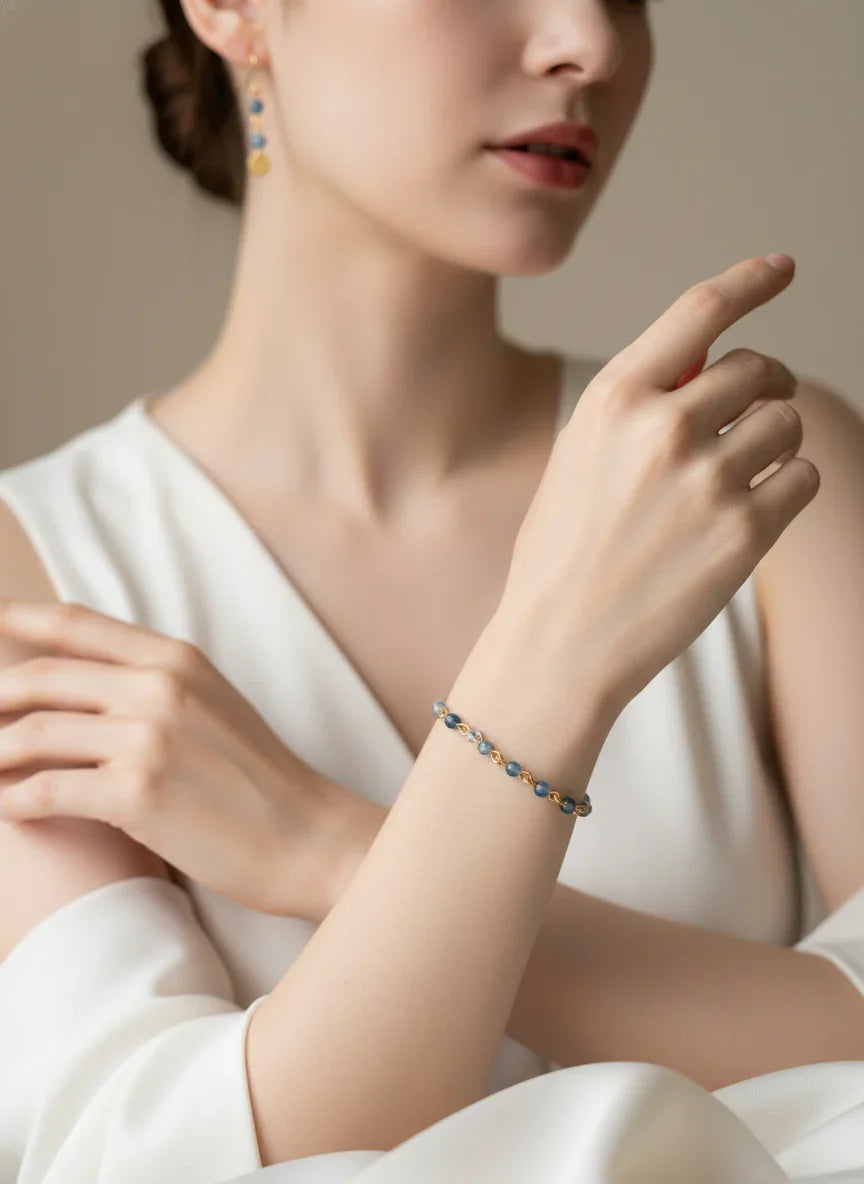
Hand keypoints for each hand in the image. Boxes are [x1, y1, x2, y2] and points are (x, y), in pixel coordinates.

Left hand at [0, 599, 373, 921]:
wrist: (305, 836)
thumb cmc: (258, 779)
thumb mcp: (212, 705)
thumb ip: (154, 683)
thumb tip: (86, 683)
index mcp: (175, 659)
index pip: (76, 625)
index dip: (19, 620)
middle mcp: (158, 686)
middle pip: (40, 678)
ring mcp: (147, 737)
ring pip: (33, 733)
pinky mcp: (136, 793)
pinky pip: (45, 789)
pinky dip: (12, 800)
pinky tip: (7, 809)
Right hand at [495, 254, 817, 722]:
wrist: (559, 644)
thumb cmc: (562, 553)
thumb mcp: (577, 458)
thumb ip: (637, 408)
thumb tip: (710, 370)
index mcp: (613, 399)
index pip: (698, 312)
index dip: (749, 280)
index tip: (782, 267)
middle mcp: (663, 427)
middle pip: (757, 368)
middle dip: (766, 384)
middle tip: (758, 410)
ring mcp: (708, 479)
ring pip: (787, 423)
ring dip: (776, 442)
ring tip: (740, 478)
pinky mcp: (745, 532)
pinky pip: (802, 478)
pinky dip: (787, 489)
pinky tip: (748, 516)